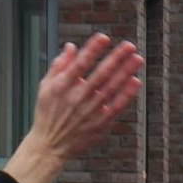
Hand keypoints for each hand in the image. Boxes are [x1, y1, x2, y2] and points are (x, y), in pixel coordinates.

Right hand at [1, 35, 144, 182]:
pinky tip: (135, 81)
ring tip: (137, 59)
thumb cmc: (48, 112)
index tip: (104, 37)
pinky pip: (116, 106)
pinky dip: (126, 94)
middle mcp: (77, 97)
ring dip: (125, 72)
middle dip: (116, 58)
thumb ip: (59, 66)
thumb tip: (71, 46)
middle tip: (130, 45)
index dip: (93, 50)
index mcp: (62, 86)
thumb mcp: (46, 87)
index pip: (80, 63)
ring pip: (111, 88)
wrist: (51, 144)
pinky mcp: (100, 122)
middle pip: (100, 74)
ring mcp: (90, 110)